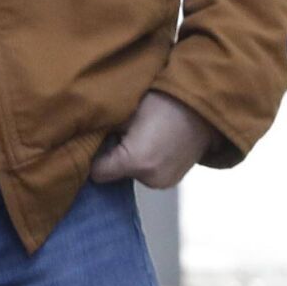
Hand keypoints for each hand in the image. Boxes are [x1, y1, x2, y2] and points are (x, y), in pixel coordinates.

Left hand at [90, 91, 217, 188]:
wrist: (204, 108)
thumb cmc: (162, 102)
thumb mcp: (125, 110)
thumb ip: (101, 129)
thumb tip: (82, 138)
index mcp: (136, 162)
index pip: (96, 172)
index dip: (93, 154)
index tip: (97, 138)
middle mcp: (150, 180)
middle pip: (113, 175)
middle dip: (112, 155)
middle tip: (121, 131)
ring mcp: (164, 183)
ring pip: (130, 174)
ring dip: (129, 159)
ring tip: (139, 134)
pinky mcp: (172, 181)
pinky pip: (147, 174)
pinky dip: (144, 162)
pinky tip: (152, 142)